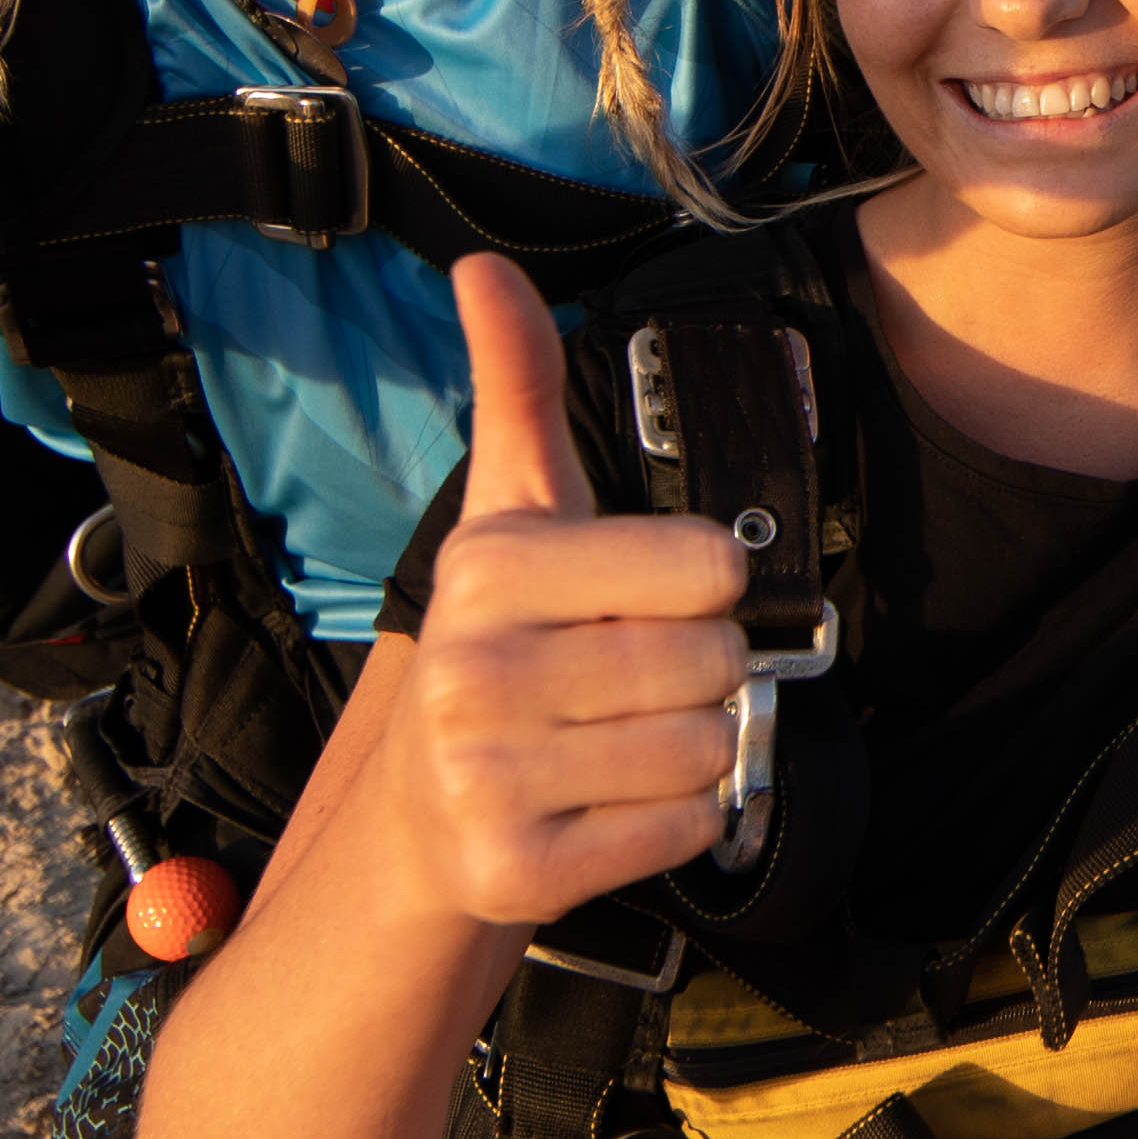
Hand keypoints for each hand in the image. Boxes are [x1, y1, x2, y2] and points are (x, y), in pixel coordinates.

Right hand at [401, 253, 759, 926]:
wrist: (426, 814)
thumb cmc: (505, 644)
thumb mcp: (514, 512)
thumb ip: (516, 388)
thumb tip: (481, 268)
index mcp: (491, 570)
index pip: (708, 566)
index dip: (708, 585)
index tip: (652, 597)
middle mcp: (476, 673)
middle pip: (711, 662)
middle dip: (703, 674)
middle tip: (638, 681)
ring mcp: (489, 778)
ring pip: (706, 750)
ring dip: (695, 749)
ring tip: (622, 740)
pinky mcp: (518, 871)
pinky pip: (682, 830)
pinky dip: (675, 821)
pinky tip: (609, 803)